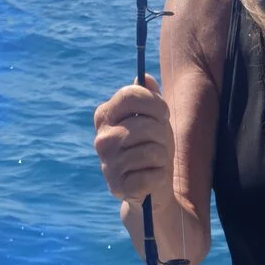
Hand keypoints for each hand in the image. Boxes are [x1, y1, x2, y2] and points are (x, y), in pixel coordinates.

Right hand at [92, 75, 175, 204]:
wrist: (151, 187)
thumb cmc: (153, 146)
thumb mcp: (154, 118)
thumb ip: (150, 96)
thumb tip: (145, 77)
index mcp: (105, 115)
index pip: (131, 94)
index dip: (155, 103)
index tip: (163, 114)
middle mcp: (101, 138)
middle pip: (147, 124)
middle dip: (162, 135)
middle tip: (159, 144)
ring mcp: (107, 163)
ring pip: (152, 151)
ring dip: (162, 157)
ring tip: (154, 162)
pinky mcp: (118, 187)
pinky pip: (153, 175)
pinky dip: (159, 177)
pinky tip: (151, 179)